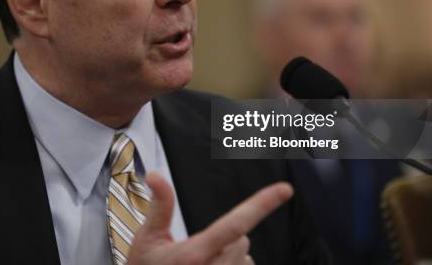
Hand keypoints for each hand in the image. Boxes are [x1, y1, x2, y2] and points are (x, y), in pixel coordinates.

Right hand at [127, 172, 293, 264]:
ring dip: (230, 256)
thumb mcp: (147, 239)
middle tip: (196, 249)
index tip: (284, 190)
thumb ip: (159, 206)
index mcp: (193, 255)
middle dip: (226, 237)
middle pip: (241, 238)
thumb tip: (155, 175)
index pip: (234, 223)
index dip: (261, 204)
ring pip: (245, 256)